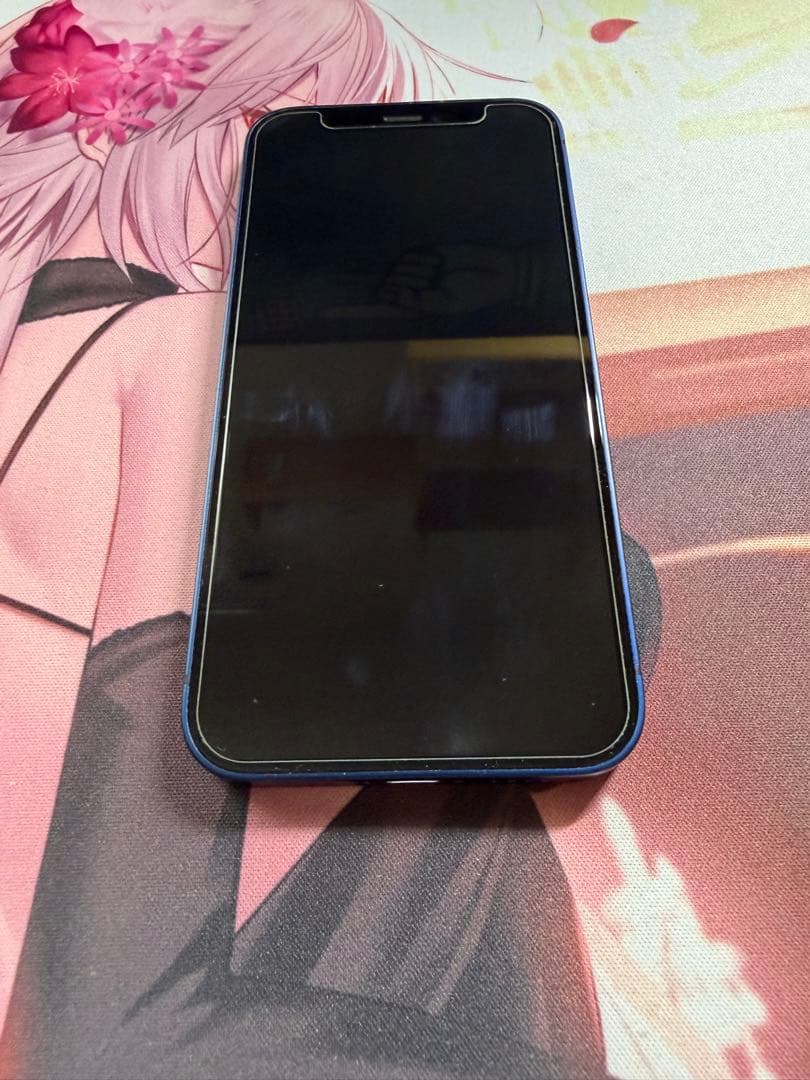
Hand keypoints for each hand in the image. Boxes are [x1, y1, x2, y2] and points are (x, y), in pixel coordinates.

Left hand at [381, 244, 518, 313]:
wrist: (495, 271)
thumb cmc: (474, 293)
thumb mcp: (449, 304)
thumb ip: (423, 303)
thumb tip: (398, 294)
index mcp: (423, 304)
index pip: (396, 301)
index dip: (387, 298)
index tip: (382, 295)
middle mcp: (420, 286)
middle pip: (395, 282)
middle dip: (403, 281)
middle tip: (427, 281)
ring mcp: (424, 268)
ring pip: (401, 267)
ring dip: (413, 269)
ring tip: (435, 272)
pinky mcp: (432, 252)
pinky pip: (413, 254)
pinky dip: (420, 257)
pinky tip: (437, 260)